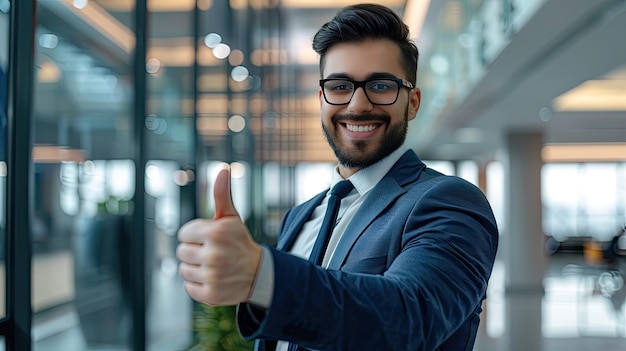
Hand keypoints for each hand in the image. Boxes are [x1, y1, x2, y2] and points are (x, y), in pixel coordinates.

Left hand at [176, 167, 262, 304]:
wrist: (259, 273)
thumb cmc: (239, 241)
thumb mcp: (231, 218)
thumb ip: (221, 194)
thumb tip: (222, 169)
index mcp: (215, 232)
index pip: (183, 234)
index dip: (195, 235)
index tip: (210, 239)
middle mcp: (214, 254)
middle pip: (181, 252)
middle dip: (194, 251)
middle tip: (212, 253)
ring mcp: (212, 275)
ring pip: (183, 270)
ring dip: (195, 268)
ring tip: (213, 266)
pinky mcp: (210, 294)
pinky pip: (188, 287)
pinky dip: (198, 284)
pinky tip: (213, 279)